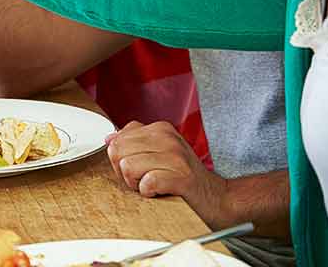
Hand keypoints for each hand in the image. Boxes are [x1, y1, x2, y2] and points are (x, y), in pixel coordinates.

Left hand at [106, 121, 227, 222]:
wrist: (218, 198)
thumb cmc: (184, 177)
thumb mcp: (158, 152)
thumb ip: (133, 142)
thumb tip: (108, 138)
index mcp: (159, 129)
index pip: (116, 140)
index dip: (122, 160)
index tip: (141, 168)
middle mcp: (167, 137)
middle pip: (117, 152)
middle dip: (125, 172)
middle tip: (147, 179)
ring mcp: (175, 156)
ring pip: (128, 167)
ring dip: (137, 183)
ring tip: (155, 185)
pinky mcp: (181, 177)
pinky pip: (146, 183)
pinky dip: (149, 192)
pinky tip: (161, 192)